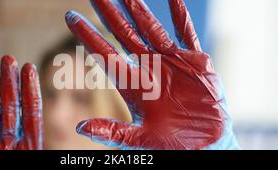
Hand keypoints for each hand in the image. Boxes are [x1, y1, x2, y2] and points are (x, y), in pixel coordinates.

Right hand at [0, 55, 42, 149]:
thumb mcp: (38, 157)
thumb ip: (39, 135)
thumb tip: (66, 131)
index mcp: (29, 143)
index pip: (31, 110)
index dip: (30, 88)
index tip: (29, 67)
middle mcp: (11, 142)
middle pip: (11, 106)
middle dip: (10, 82)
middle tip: (8, 59)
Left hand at [65, 0, 238, 149]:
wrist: (206, 147)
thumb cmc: (172, 147)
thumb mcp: (139, 140)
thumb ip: (112, 133)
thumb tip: (80, 128)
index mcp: (133, 86)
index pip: (105, 54)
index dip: (88, 35)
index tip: (70, 17)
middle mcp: (149, 69)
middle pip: (124, 35)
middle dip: (110, 14)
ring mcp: (171, 62)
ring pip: (151, 29)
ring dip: (139, 10)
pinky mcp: (195, 62)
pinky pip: (187, 33)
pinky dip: (181, 15)